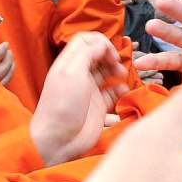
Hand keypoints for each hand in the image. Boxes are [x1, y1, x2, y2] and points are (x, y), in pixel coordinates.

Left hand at [30, 32, 129, 165]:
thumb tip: (102, 43)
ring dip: (117, 70)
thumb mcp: (72, 72)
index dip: (100, 42)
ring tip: (121, 76)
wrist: (59, 140)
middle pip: (99, 55)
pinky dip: (121, 89)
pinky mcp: (99, 106)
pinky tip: (122, 92)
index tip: (109, 51)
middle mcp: (79, 74)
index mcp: (69, 63)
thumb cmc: (61, 106)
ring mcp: (89, 90)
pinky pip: (113, 92)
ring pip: (108, 71)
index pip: (85, 41)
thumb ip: (87, 53)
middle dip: (111, 56)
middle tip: (117, 64)